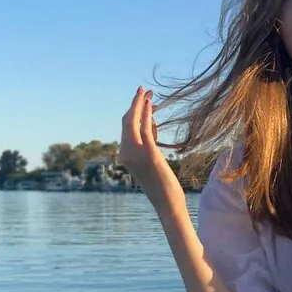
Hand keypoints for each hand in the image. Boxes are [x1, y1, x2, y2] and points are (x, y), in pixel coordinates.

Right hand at [119, 87, 184, 211]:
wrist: (166, 202)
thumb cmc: (163, 184)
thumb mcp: (154, 160)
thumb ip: (149, 142)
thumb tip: (150, 123)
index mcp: (125, 155)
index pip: (126, 127)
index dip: (133, 111)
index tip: (142, 99)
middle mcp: (126, 153)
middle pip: (126, 121)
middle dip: (135, 103)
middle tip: (144, 89)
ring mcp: (135, 153)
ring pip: (133, 121)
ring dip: (140, 104)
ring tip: (147, 91)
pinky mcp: (147, 153)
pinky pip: (144, 128)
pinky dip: (146, 113)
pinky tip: (151, 104)